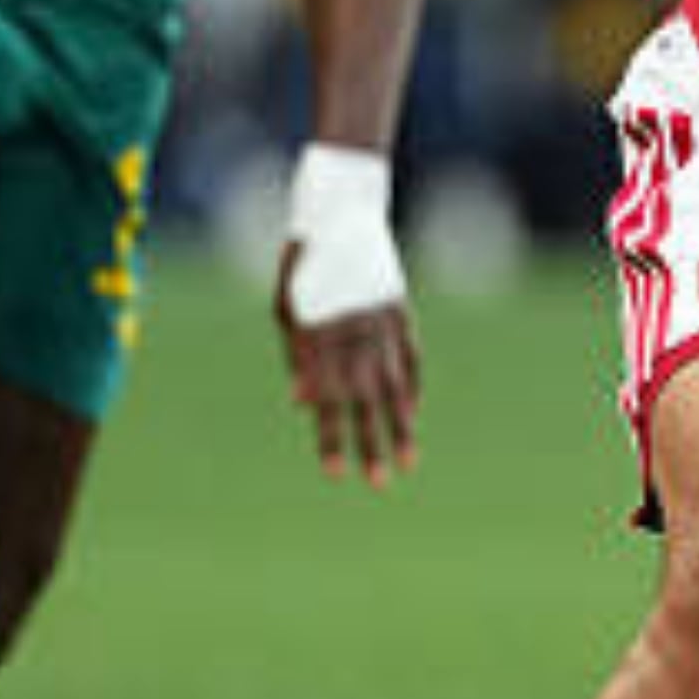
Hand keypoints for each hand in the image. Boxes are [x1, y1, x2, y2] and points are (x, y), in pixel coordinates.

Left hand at [272, 260, 421, 488]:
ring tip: (408, 462)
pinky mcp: (401, 315)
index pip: (328, 401)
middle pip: (366, 402)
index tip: (334, 472)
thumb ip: (297, 357)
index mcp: (321, 336)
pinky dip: (412, 388)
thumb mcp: (286, 307)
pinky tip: (412, 414)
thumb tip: (302, 403)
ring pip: (394, 387)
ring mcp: (383, 326)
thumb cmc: (302, 266)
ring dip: (401, 428)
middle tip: (378, 483)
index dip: (331, 438)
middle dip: (371, 445)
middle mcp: (355, 336)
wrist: (343, 215)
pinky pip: (410, 360)